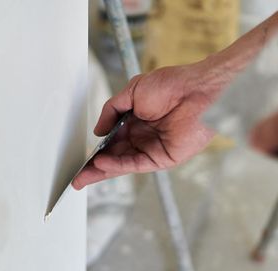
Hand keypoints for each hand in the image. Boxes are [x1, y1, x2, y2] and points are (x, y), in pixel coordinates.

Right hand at [72, 63, 223, 189]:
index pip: (112, 141)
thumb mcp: (132, 91)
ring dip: (103, 171)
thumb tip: (98, 131)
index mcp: (136, 121)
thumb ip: (112, 110)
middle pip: (114, 157)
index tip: (82, 159)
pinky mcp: (162, 158)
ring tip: (84, 177)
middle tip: (78, 178)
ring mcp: (152, 149)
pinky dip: (118, 165)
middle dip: (95, 168)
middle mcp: (143, 137)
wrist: (198, 91)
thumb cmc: (173, 85)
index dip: (97, 151)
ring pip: (122, 163)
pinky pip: (135, 163)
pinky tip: (102, 163)